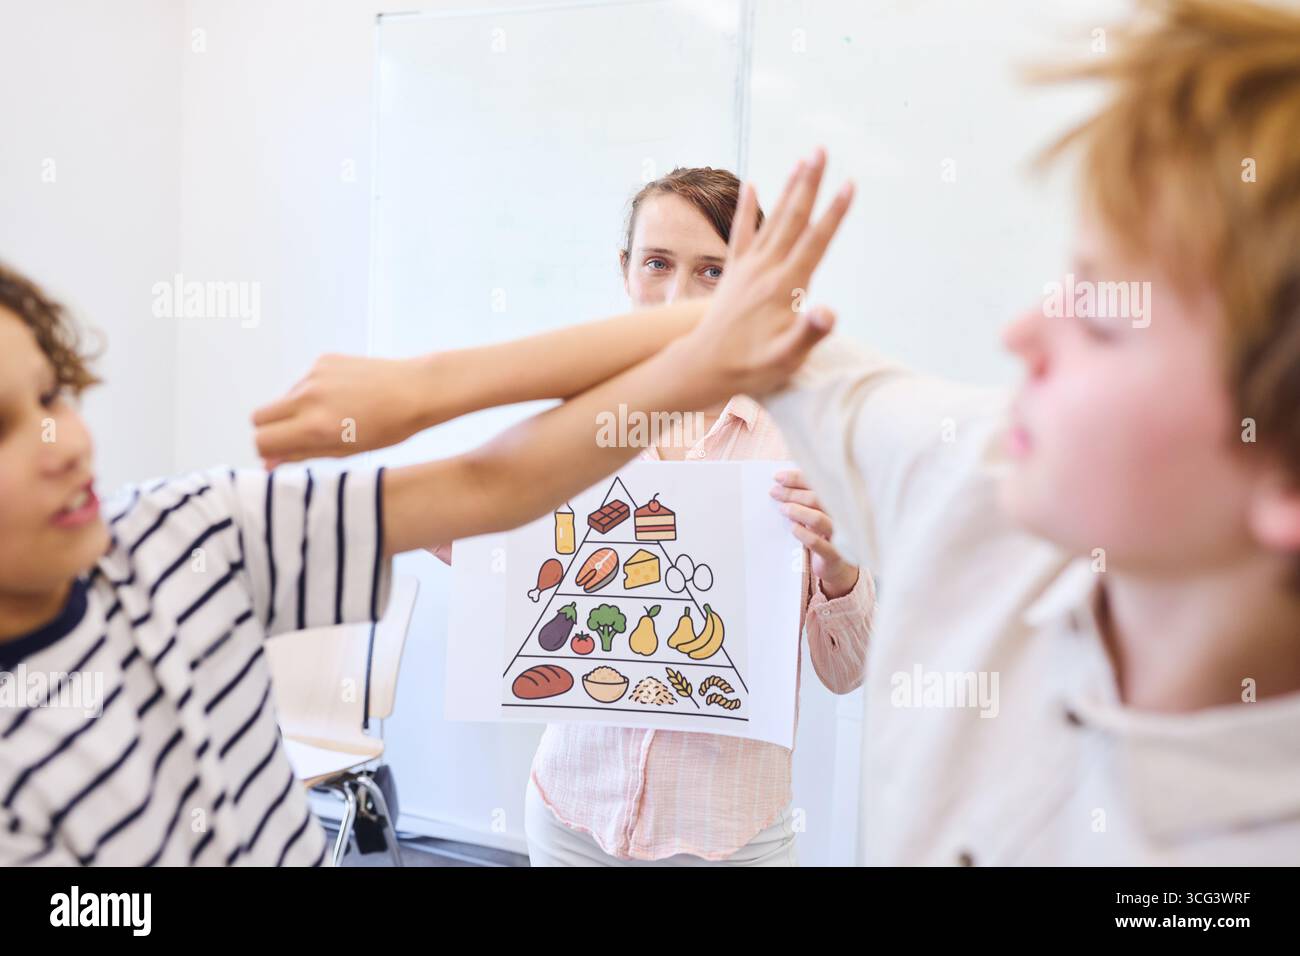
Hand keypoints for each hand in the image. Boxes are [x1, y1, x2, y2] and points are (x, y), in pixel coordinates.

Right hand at [252, 354, 435, 465]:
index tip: (283, 453)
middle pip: (259, 416)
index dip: (269, 451)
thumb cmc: (389, 427)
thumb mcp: (346, 450)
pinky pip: (304, 382)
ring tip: (335, 415)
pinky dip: (315, 392)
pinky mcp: (324, 360)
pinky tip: (344, 396)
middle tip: (298, 436)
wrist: (417, 390)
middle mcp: (309, 397)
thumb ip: (302, 455)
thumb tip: (269, 462)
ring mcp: (315, 375)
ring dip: (297, 410)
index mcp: (315, 426)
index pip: (262, 441)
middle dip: (272, 429)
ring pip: (283, 398)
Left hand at [683, 147, 853, 397]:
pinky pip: (741, 233)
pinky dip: (747, 209)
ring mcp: (748, 268)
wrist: (703, 367)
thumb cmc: (749, 367)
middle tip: (822, 150)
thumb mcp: (785, 358)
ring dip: (789, 188)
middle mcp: (765, 269)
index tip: (849, 184)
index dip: (834, 213)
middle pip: (793, 219)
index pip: (815, 242)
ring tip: (802, 160)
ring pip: (772, 219)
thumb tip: (829, 315)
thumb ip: (808, 334)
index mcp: (784, 286)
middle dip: (810, 183)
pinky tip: (750, 184)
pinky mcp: (734, 272)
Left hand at [771, 468, 859, 598]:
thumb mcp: (818, 516)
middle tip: (775, 492)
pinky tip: (793, 527)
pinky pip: (817, 542)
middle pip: (818, 498)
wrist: (837, 568)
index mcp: (840, 504)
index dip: (798, 479)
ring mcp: (840, 537)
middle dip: (792, 493)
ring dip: (797, 511)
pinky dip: (802, 533)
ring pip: (818, 518)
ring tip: (783, 509)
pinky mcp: (834, 555)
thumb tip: (783, 485)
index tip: (778, 477)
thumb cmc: (824, 536)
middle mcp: (843, 517)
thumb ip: (806, 501)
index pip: (819, 484)